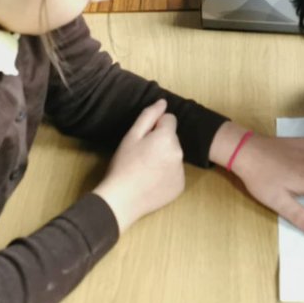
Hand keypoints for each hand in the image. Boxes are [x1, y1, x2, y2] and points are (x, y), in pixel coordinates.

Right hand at [92, 99, 184, 231]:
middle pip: (172, 138)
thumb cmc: (123, 165)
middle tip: (141, 156)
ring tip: (145, 169)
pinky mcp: (180, 187)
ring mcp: (181, 172)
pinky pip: (175, 173)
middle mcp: (180, 153)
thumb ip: (149, 116)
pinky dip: (166, 174)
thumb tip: (163, 102)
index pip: (169, 120)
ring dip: (164, 157)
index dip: (155, 127)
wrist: (121, 200)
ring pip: (174, 155)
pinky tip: (151, 181)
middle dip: (160, 142)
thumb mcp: (131, 136)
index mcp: (168, 138)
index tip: (143, 140)